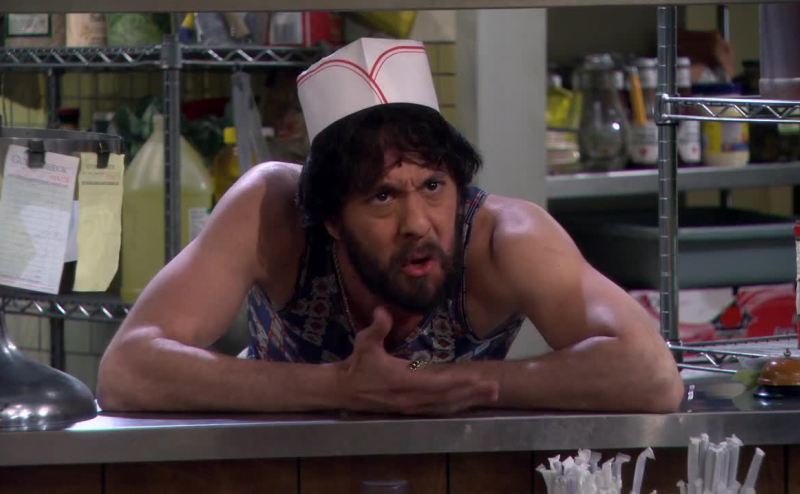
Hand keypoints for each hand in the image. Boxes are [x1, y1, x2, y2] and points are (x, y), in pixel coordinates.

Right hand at [337, 307, 498, 414]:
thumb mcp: (364, 343)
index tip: (477, 379)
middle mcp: (411, 398)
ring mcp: (412, 407)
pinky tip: (469, 403)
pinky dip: (456, 407)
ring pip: (445, 407)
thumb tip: (382, 311)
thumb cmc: (357, 363)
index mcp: (402, 381)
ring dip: (469, 401)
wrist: (344, 390)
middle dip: (472, 393)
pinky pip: (438, 410)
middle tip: (495, 388)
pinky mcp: (411, 410)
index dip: (457, 382)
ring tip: (490, 396)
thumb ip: (377, 328)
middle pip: (447, 398)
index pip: (436, 383)